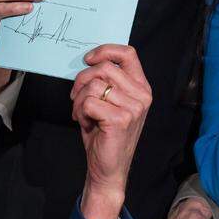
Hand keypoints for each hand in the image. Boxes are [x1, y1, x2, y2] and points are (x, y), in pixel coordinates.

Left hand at [72, 44, 151, 218]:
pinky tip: (86, 123)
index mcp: (141, 87)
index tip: (87, 59)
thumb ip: (106, 80)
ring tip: (84, 115)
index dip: (105, 51)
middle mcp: (142, 95)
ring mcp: (134, 107)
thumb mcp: (108, 101)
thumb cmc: (104, 133)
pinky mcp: (121, 119)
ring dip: (79, 100)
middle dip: (81, 80)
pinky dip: (79, 112)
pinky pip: (88, 102)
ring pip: (93, 85)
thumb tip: (89, 60)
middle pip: (104, 67)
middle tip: (76, 97)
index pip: (128, 53)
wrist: (108, 167)